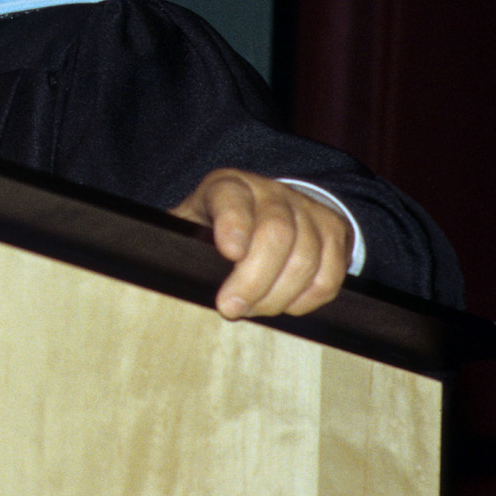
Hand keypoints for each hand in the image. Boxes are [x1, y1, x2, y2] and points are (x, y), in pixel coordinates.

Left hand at [169, 169, 350, 318]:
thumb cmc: (213, 228)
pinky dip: (307, 299)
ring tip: (253, 309)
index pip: (231, 197)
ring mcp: (305, 208)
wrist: (261, 212)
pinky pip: (330, 274)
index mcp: (227, 186)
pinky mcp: (333, 231)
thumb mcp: (188, 227)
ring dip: (278, 295)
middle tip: (231, 308)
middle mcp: (270, 192)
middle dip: (254, 279)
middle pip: (276, 232)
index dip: (233, 223)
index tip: (230, 252)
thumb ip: (175, 243)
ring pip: (305, 257)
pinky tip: (285, 304)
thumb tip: (162, 274)